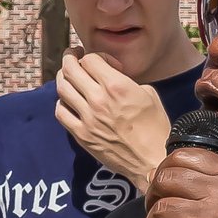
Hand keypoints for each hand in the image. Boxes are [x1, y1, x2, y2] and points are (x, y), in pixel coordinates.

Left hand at [53, 44, 172, 185]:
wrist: (153, 161)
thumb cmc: (156, 128)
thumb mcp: (149, 94)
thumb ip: (126, 81)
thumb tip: (112, 77)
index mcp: (117, 86)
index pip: (90, 59)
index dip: (95, 56)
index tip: (102, 62)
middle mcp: (98, 99)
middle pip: (70, 69)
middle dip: (70, 58)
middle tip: (73, 56)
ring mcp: (87, 118)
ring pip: (62, 88)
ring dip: (63, 77)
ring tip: (68, 75)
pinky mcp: (81, 135)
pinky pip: (61, 112)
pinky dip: (62, 102)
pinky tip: (68, 101)